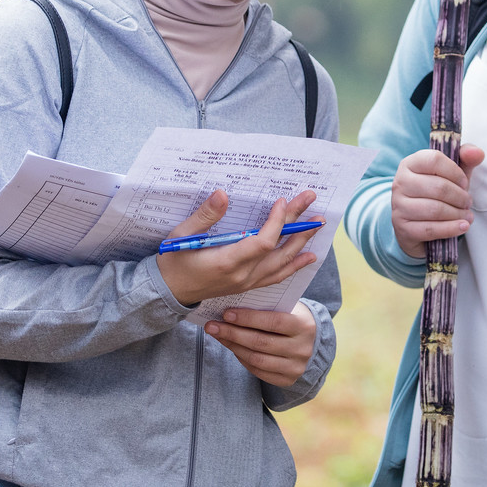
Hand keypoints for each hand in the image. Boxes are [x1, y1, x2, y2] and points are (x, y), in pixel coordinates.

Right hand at [158, 189, 319, 306]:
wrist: (169, 292)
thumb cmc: (173, 262)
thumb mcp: (182, 235)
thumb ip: (204, 216)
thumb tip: (223, 194)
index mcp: (227, 262)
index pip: (262, 242)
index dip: (277, 222)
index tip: (282, 201)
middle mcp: (242, 275)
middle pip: (279, 250)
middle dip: (298, 226)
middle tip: (313, 204)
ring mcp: (247, 283)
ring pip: (282, 264)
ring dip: (301, 243)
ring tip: (317, 226)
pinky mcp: (247, 285)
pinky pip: (276, 276)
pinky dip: (294, 265)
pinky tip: (307, 256)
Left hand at [207, 302, 318, 386]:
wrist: (311, 341)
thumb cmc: (291, 318)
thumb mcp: (286, 308)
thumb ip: (265, 307)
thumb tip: (230, 308)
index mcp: (303, 326)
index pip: (273, 322)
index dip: (248, 318)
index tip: (226, 313)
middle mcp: (302, 349)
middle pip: (261, 342)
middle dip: (233, 333)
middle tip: (212, 326)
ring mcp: (295, 367)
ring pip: (257, 359)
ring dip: (233, 347)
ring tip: (218, 336)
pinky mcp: (287, 380)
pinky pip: (258, 371)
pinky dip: (242, 359)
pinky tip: (232, 347)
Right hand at [391, 144, 485, 258]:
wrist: (415, 222)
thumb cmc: (435, 193)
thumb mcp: (451, 174)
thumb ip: (465, 159)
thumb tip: (477, 153)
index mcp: (410, 163)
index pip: (434, 160)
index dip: (455, 172)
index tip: (464, 182)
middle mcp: (400, 182)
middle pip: (438, 187)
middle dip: (460, 197)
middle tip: (468, 202)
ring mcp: (399, 206)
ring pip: (435, 209)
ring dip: (457, 214)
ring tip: (467, 215)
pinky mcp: (403, 227)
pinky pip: (431, 229)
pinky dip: (451, 229)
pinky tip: (462, 226)